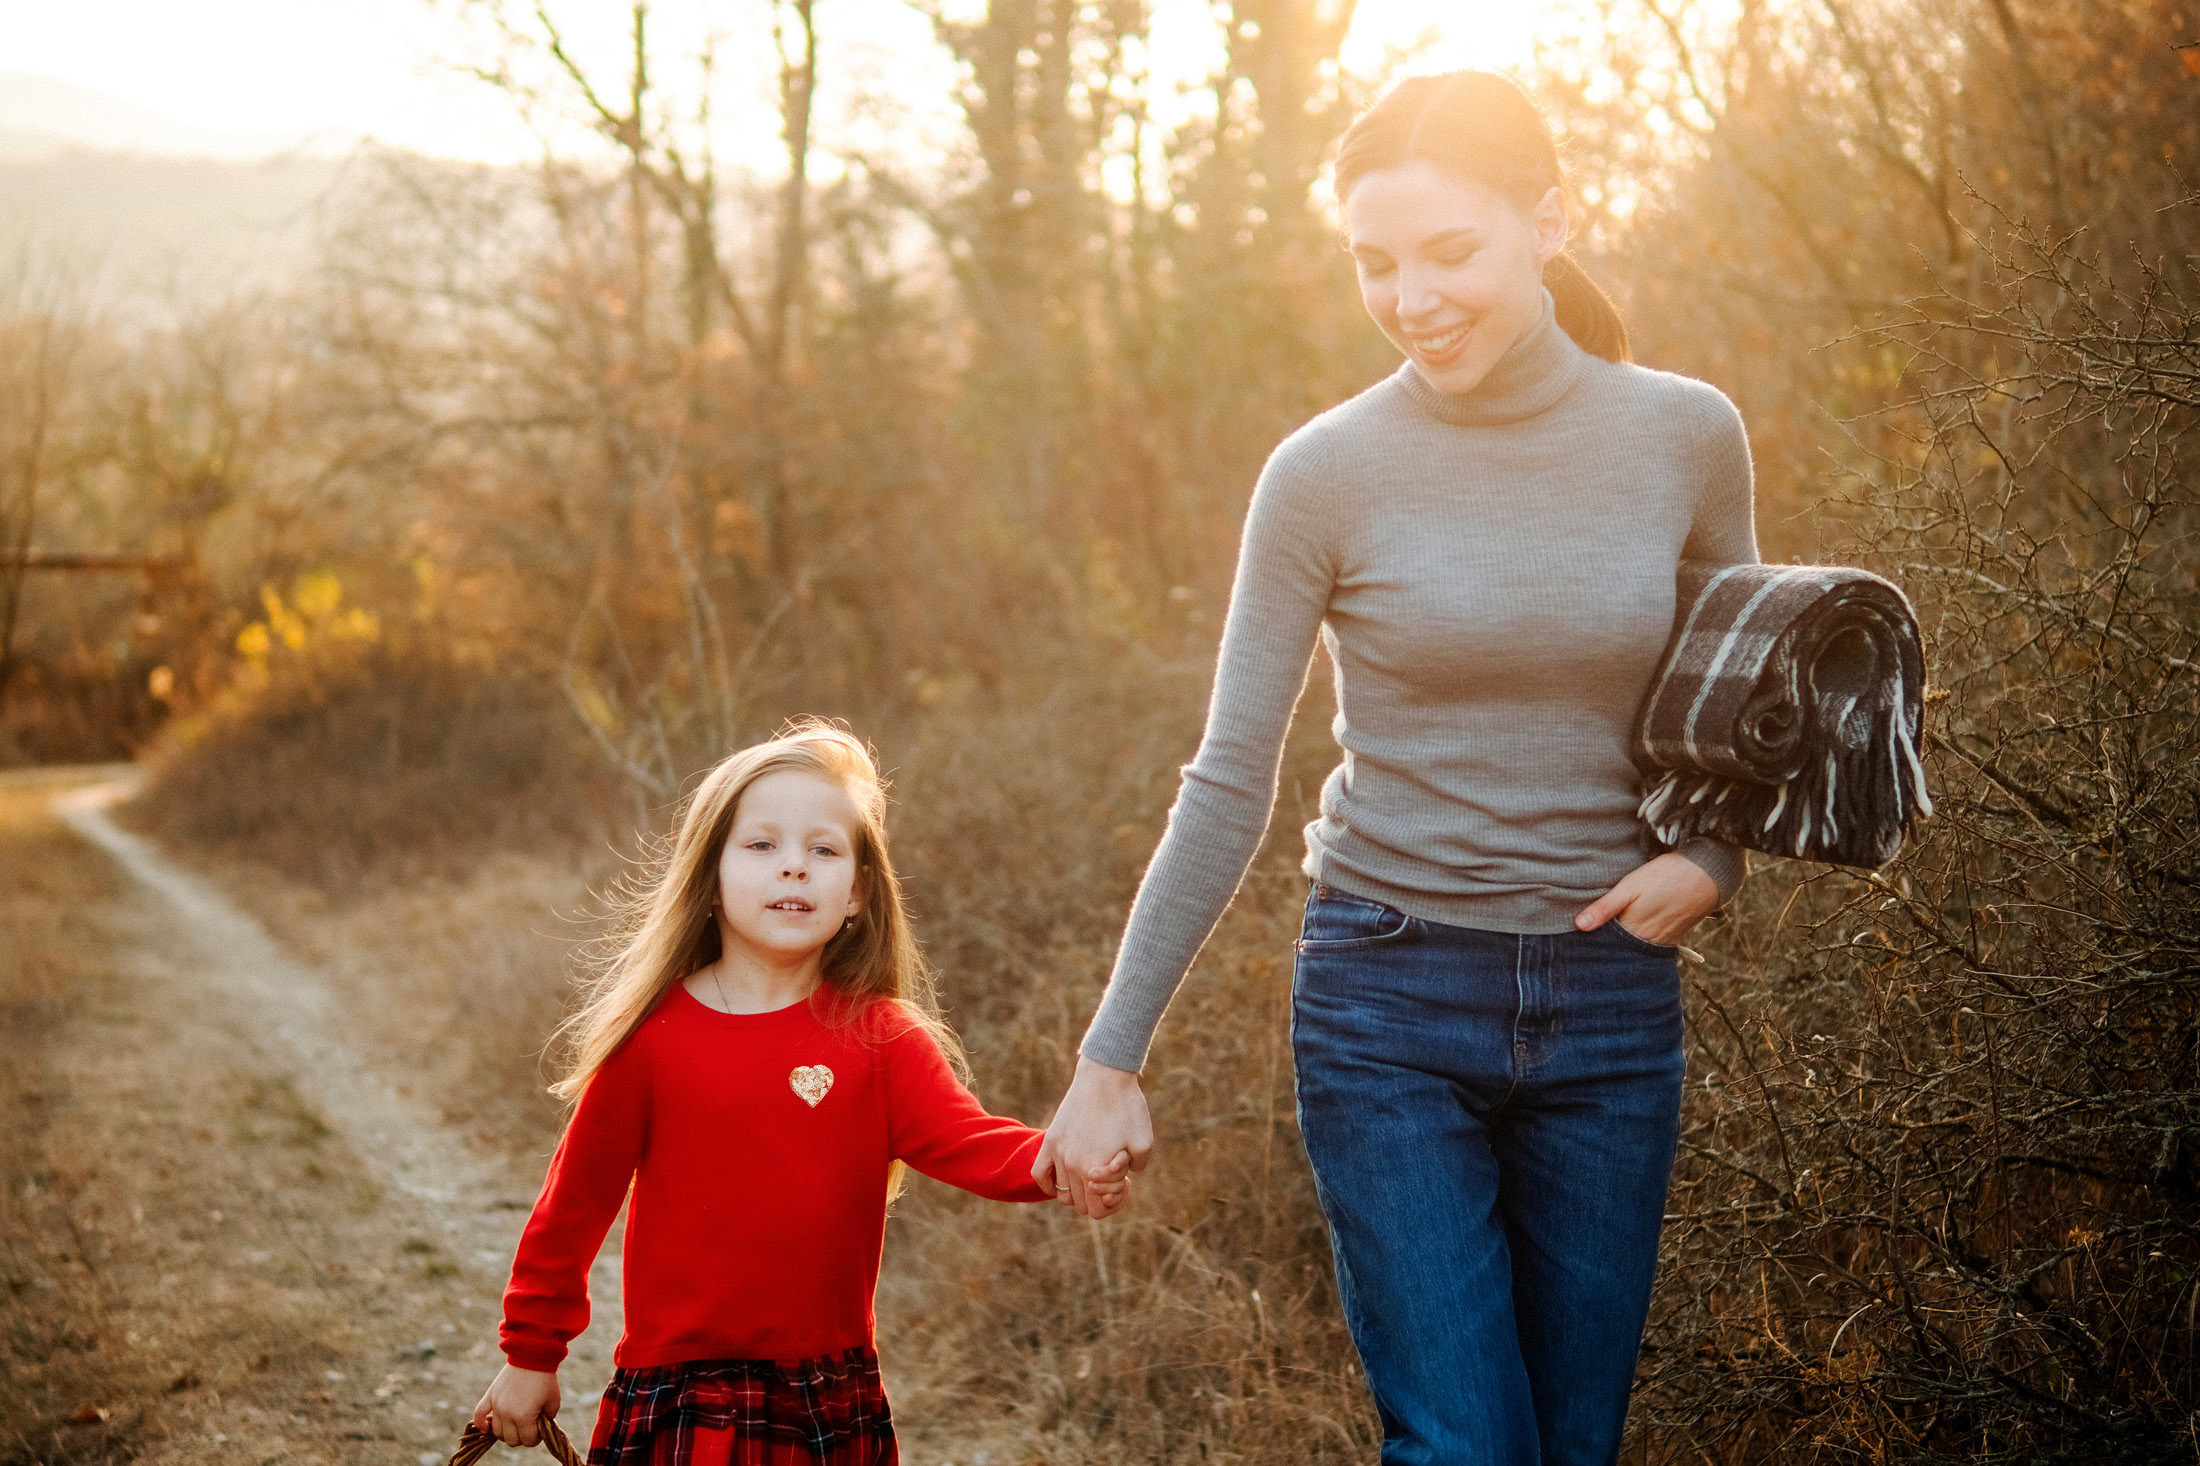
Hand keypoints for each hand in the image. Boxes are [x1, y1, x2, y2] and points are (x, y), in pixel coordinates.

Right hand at [473, 1362, 559, 1447]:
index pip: (527, 1441)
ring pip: (497, 1432)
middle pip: (510, 1440)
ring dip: (506, 1432)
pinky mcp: (490, 1396)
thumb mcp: (553, 1402)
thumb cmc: (545, 1380)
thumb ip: (546, 1421)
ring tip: (515, 1424)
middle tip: (529, 1427)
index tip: (540, 1429)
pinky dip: (481, 1424)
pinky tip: (487, 1428)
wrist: (533, 1356)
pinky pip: (478, 1415)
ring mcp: (496, 1405)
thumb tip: (538, 1430)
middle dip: (522, 1437)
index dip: (535, 1438)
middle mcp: (507, 1413)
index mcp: (524, 1416)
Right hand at [1033, 1055, 1151, 1218]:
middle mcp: (1072, 1166)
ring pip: (1062, 1194)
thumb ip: (1137, 1170)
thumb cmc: (1128, 1108)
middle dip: (1099, 1198)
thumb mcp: (1144, 1144)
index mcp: (1095, 1171)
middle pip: (1080, 1205)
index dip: (1113, 1203)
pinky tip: (1062, 1180)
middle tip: (1112, 1177)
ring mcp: (1058, 1153)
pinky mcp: (1051, 1139)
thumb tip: (1121, 1177)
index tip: (1124, 1182)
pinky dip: (1049, 1185)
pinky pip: (1040, 1174)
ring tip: (1094, 1174)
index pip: (1096, 1211)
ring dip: (1079, 1192)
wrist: (1106, 1076)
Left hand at [1574, 851, 1718, 947]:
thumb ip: (1605, 907)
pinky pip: (1652, 945)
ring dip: (1624, 944)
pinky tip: (1633, 931)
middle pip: (1621, 950)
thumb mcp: (1630, 886)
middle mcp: (1649, 942)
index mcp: (1634, 931)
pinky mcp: (1674, 936)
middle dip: (1608, 946)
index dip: (1592, 942)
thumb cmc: (1666, 876)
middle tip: (1590, 938)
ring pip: (1637, 949)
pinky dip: (1640, 941)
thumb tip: (1579, 926)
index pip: (1606, 946)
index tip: (1579, 937)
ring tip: (1610, 934)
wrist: (1708, 873)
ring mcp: (1664, 940)